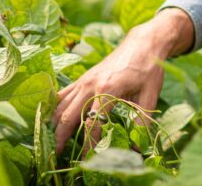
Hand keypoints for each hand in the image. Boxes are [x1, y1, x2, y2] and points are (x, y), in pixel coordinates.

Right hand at [52, 8, 192, 153]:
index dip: (89, 143)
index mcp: (108, 90)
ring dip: (53, 124)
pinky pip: (62, 94)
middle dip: (60, 138)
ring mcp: (84, 80)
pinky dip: (54, 108)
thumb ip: (142, 121)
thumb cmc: (149, 69)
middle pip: (68, 116)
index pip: (92, 123)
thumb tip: (137, 146)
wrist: (143, 43)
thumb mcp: (150, 95)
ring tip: (52, 142)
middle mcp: (91, 85)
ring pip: (61, 106)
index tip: (88, 159)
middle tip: (57, 154)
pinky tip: (51, 120)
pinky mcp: (83, 78)